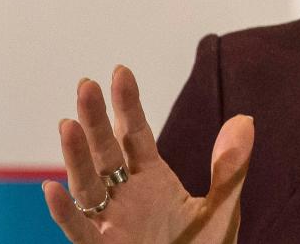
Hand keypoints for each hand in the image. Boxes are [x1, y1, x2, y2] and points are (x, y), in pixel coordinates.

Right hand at [43, 66, 253, 243]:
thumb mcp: (221, 209)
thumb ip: (230, 168)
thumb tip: (245, 119)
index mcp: (152, 180)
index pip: (135, 134)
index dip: (127, 104)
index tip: (120, 71)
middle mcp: (126, 196)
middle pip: (106, 152)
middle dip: (96, 120)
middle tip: (86, 84)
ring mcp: (112, 223)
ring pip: (88, 185)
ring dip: (76, 157)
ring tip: (68, 123)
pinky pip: (80, 232)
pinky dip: (65, 212)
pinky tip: (54, 188)